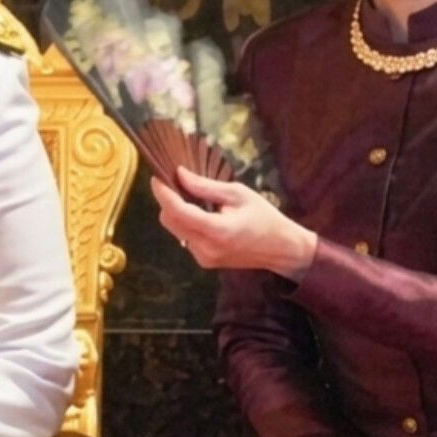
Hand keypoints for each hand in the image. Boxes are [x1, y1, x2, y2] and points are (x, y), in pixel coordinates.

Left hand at [151, 167, 316, 276]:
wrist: (279, 249)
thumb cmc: (263, 217)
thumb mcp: (238, 194)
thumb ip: (206, 186)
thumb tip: (180, 174)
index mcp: (217, 231)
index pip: (177, 211)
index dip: (163, 193)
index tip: (157, 176)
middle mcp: (205, 248)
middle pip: (169, 221)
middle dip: (168, 200)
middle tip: (175, 182)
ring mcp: (203, 258)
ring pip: (175, 230)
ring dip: (177, 211)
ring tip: (193, 197)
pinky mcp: (203, 261)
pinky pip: (185, 238)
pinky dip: (186, 223)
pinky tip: (203, 214)